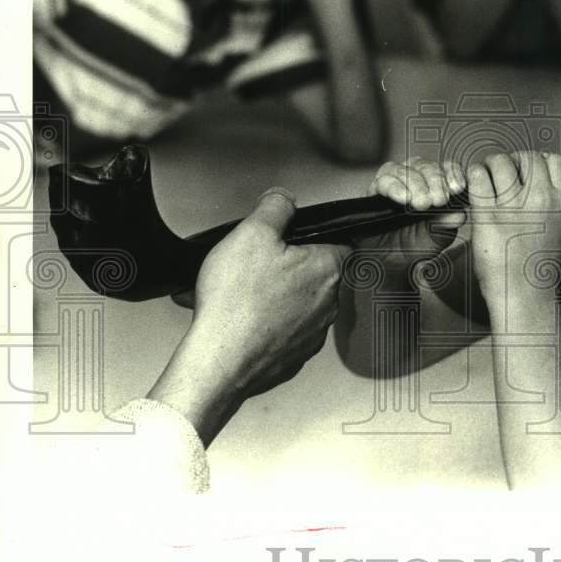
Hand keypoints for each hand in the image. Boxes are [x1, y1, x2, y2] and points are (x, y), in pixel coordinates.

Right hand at [149, 188, 348, 443]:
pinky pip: (281, 332)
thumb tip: (283, 200)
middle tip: (258, 263)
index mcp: (327, 269)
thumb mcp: (252, 234)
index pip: (343, 242)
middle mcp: (328, 304)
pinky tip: (236, 317)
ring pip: (297, 304)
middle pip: (316, 273)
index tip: (300, 234)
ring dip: (274, 295)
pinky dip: (262, 323)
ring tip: (239, 292)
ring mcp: (311, 335)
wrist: (217, 361)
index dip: (319, 234)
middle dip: (289, 265)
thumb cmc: (237, 303)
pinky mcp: (291, 357)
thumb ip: (275, 209)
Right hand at [365, 158, 467, 264]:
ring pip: (405, 169)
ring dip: (416, 183)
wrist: (386, 260)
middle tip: (439, 200)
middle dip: (436, 181)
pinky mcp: (375, 189)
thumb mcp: (435, 239)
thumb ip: (446, 225)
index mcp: (435, 186)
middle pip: (426, 166)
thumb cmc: (413, 244)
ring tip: (421, 203)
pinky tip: (404, 198)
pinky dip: (395, 187)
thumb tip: (460, 214)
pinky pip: (384, 180)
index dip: (453, 174)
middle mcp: (416, 179)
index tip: (458, 187)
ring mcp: (395, 181)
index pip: (446, 169)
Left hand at [466, 151, 560, 310]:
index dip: (536, 162)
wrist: (524, 294)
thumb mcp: (557, 225)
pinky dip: (473, 178)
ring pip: (500, 160)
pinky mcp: (488, 214)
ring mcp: (514, 206)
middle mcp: (541, 199)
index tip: (525, 173)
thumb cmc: (537, 264)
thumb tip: (530, 178)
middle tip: (502, 177)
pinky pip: (478, 177)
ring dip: (490, 166)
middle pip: (526, 155)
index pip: (552, 160)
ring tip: (486, 182)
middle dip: (512, 161)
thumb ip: (549, 199)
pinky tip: (475, 191)